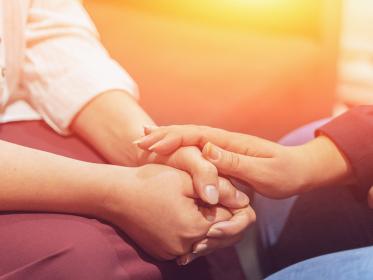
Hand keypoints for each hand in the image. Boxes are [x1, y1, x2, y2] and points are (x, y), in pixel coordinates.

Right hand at [99, 164, 254, 261]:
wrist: (116, 194)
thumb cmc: (151, 181)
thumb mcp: (187, 178)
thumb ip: (220, 189)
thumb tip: (245, 200)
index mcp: (195, 227)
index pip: (231, 218)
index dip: (232, 202)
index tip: (225, 189)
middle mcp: (185, 246)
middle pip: (221, 235)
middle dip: (223, 215)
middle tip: (212, 195)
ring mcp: (172, 252)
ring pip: (206, 241)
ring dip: (208, 223)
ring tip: (199, 203)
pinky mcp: (163, 253)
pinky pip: (189, 245)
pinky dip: (192, 232)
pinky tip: (186, 214)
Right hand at [135, 125, 351, 197]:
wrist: (299, 171)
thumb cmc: (285, 174)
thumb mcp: (265, 172)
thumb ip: (236, 162)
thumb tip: (206, 150)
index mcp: (231, 143)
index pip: (197, 135)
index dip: (174, 138)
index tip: (154, 144)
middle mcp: (223, 142)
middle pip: (188, 133)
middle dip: (163, 135)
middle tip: (138, 141)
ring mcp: (222, 149)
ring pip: (189, 140)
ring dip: (166, 140)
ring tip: (143, 142)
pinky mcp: (222, 158)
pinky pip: (195, 151)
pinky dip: (178, 149)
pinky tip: (166, 153)